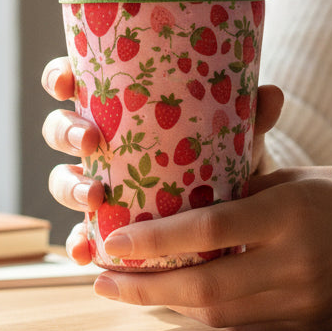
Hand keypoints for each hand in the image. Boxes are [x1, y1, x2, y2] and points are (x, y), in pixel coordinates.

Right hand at [40, 56, 284, 264]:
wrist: (231, 202)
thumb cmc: (218, 149)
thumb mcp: (232, 129)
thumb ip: (249, 114)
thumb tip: (272, 94)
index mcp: (115, 103)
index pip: (73, 80)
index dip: (59, 78)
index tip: (67, 81)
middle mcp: (98, 141)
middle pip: (59, 129)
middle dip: (66, 133)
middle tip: (91, 141)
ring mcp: (96, 182)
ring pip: (63, 180)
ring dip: (70, 187)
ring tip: (94, 197)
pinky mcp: (105, 224)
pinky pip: (80, 233)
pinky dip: (77, 242)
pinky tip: (85, 252)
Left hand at [93, 166, 331, 330]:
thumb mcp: (292, 177)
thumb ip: (240, 189)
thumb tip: (181, 196)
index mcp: (288, 212)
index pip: (210, 229)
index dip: (156, 240)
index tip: (113, 243)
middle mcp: (294, 262)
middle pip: (205, 286)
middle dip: (145, 288)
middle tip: (102, 280)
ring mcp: (302, 302)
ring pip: (219, 315)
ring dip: (170, 306)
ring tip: (131, 291)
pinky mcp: (308, 329)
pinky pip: (245, 328)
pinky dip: (207, 316)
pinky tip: (180, 303)